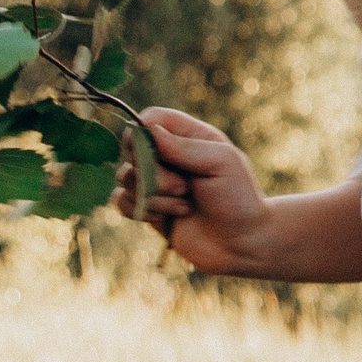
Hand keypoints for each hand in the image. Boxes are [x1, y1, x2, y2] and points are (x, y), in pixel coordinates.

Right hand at [111, 107, 271, 275]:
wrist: (241, 244)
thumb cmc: (238, 199)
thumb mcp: (220, 163)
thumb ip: (183, 146)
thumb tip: (146, 130)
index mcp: (190, 136)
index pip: (151, 118)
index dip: (142, 133)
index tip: (150, 151)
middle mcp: (169, 156)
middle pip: (133, 149)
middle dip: (154, 173)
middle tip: (184, 188)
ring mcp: (156, 182)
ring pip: (126, 177)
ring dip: (154, 196)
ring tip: (185, 206)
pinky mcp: (147, 207)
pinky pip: (120, 201)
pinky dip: (139, 210)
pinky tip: (166, 219)